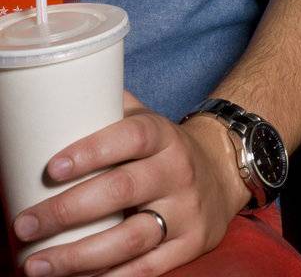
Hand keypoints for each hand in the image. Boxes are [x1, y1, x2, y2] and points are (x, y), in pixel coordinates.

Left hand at [10, 92, 246, 275]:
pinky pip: (146, 269)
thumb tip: (53, 94)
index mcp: (163, 135)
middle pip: (121, 190)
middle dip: (67, 211)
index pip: (130, 137)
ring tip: (36, 265)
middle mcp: (177, 171)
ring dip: (78, 257)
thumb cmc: (163, 148)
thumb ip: (107, 109)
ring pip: (130, 239)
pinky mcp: (190, 244)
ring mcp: (185, 210)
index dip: (92, 151)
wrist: (223, 172)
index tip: (51, 168)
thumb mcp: (146, 120)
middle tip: (25, 225)